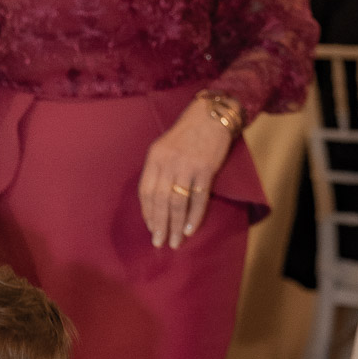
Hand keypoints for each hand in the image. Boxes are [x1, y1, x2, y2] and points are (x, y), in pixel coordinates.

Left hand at [138, 99, 234, 250]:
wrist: (211, 116)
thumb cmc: (187, 134)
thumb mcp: (164, 147)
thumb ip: (158, 170)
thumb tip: (156, 202)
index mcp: (154, 157)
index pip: (146, 191)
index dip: (148, 212)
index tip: (151, 227)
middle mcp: (168, 162)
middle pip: (160, 200)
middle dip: (159, 224)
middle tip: (159, 242)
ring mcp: (187, 166)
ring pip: (178, 202)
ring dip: (175, 225)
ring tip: (175, 241)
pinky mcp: (206, 169)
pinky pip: (198, 198)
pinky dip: (194, 215)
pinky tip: (189, 229)